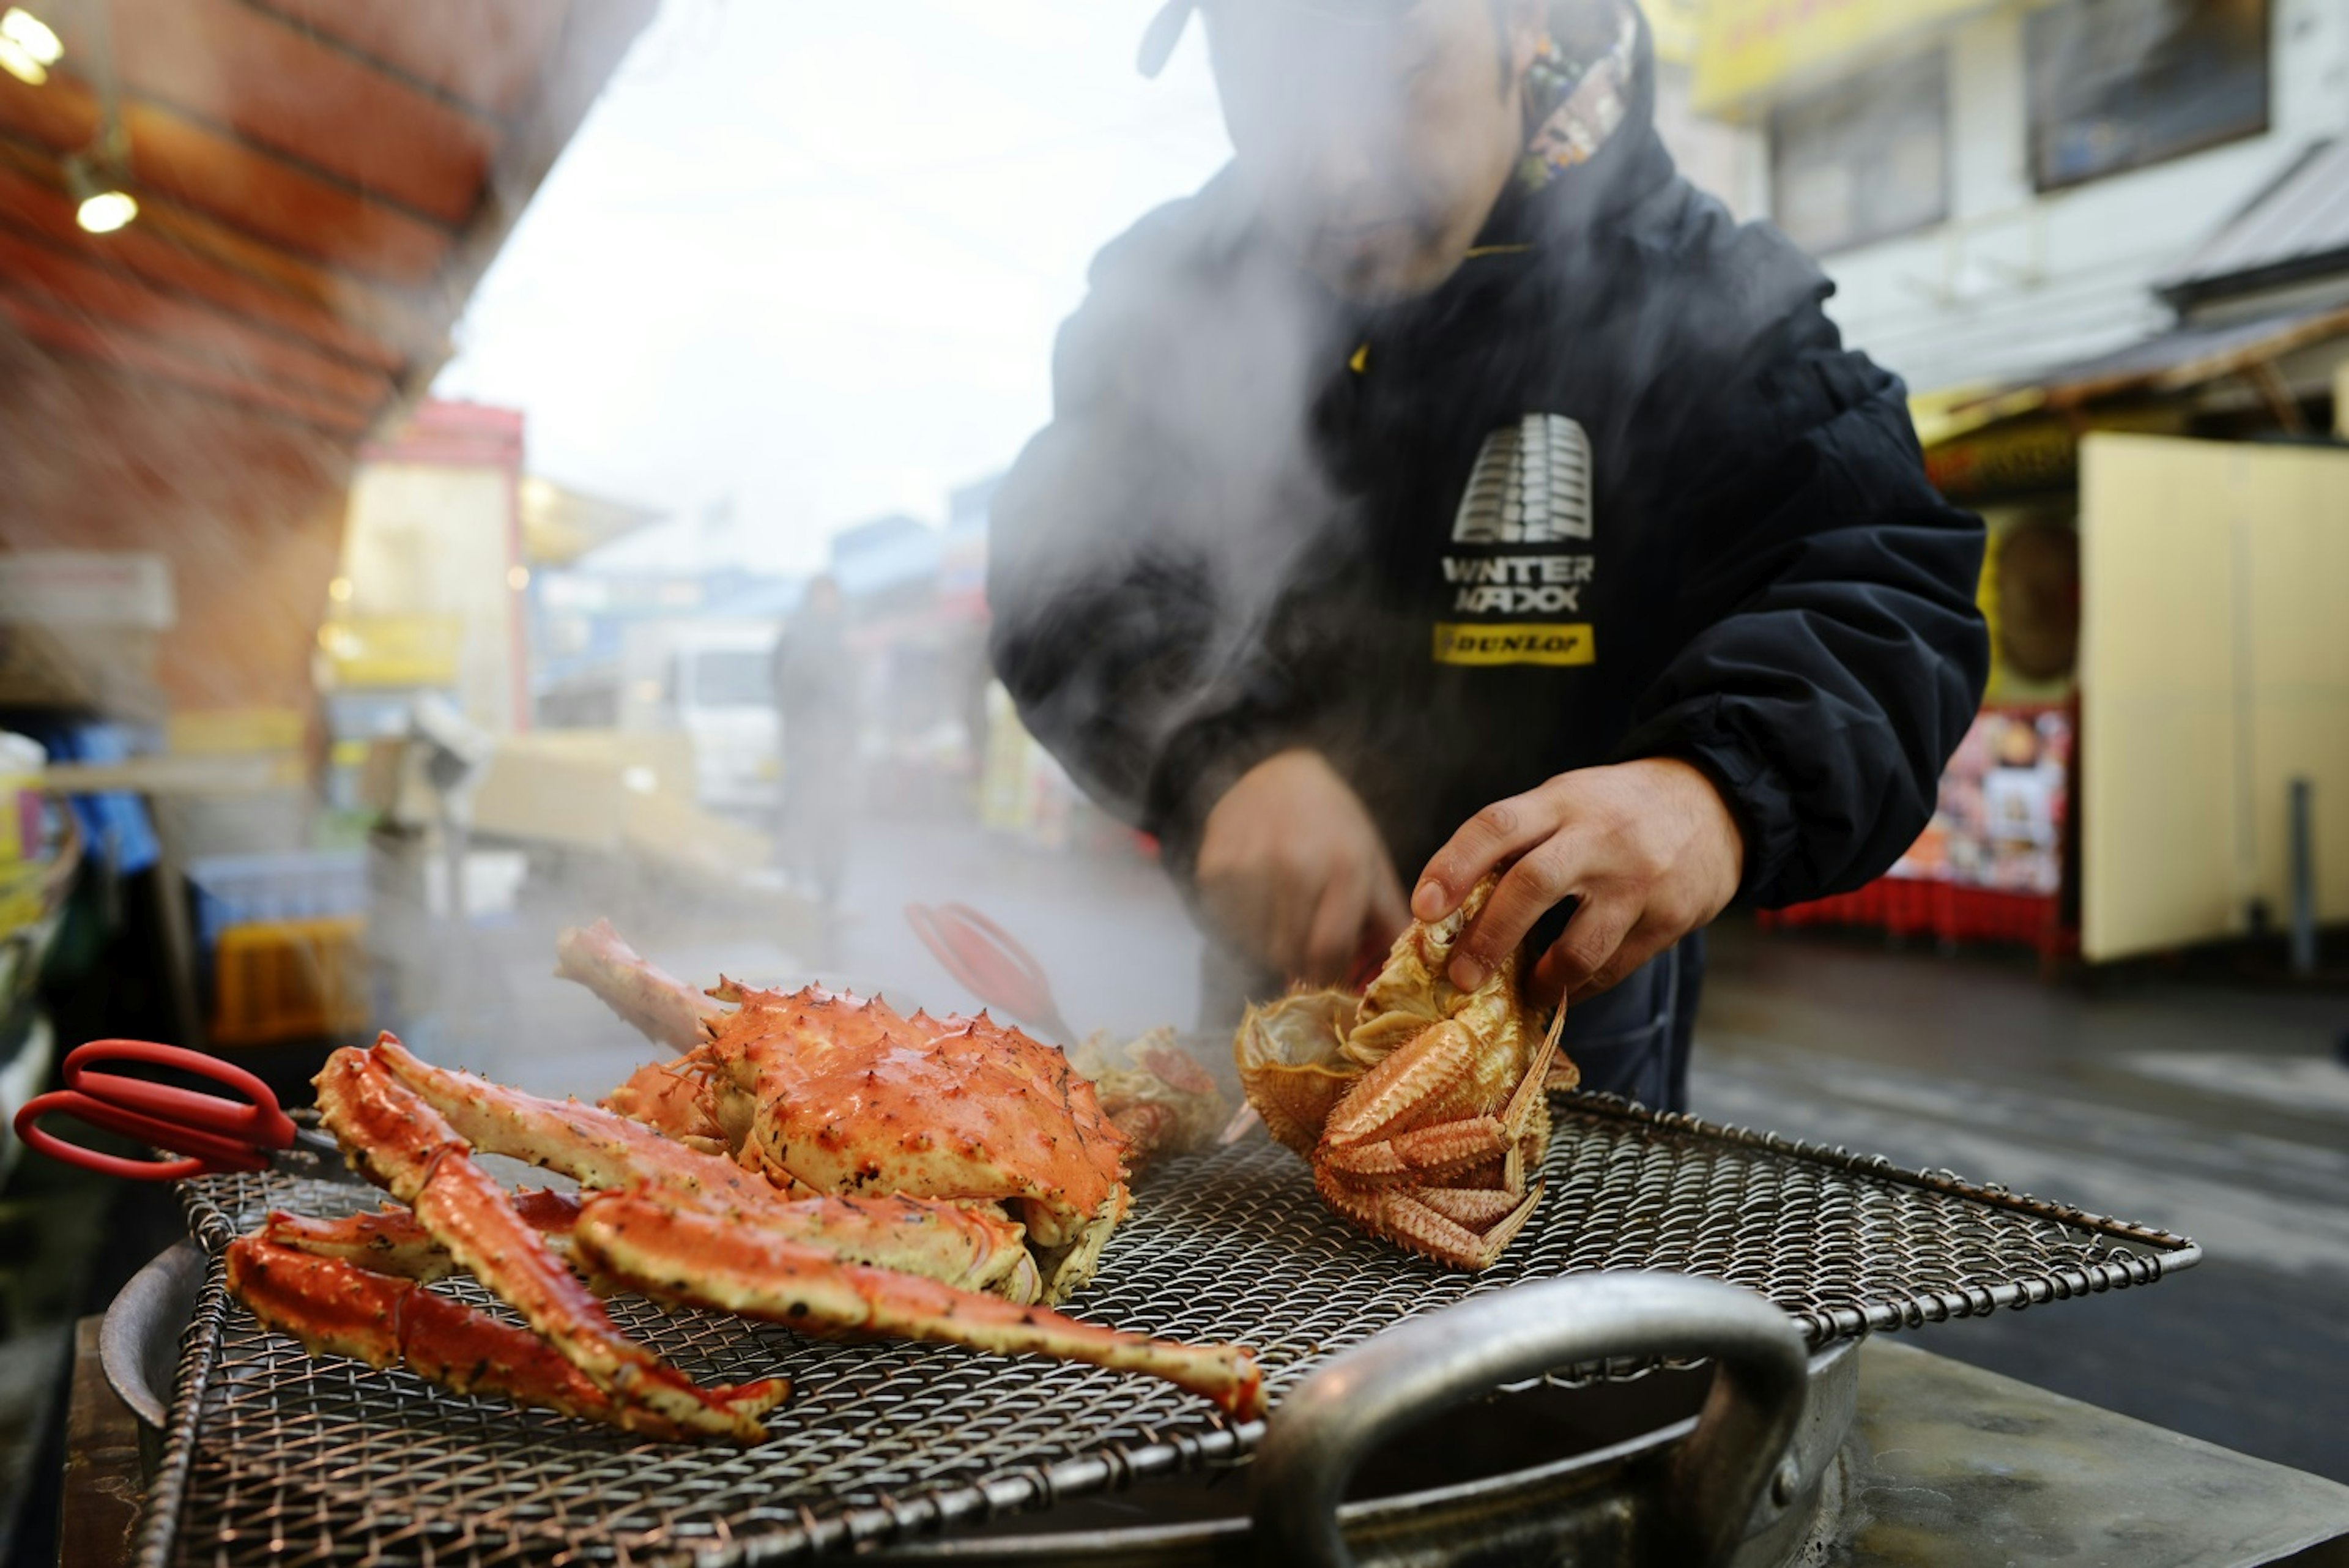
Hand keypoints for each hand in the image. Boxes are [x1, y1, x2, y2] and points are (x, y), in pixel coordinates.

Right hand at [1196, 749, 1408, 985]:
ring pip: (1254, 943)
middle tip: (1302, 952)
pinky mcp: (1213, 864)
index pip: (1329, 948)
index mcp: (1345, 864)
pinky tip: (1255, 899)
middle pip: (1288, 952)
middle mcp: (1295, 861)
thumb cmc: (1334, 824)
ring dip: (1268, 944)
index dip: (1327, 975)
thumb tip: (1388, 979)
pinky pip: (1224, 923)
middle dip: (1298, 964)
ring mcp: (1249, 861)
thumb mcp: (1373, 864)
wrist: (1280, 775)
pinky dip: (1240, 924)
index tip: (1326, 980)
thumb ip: (1387, 921)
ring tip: (1280, 918)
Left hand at [1413, 758, 1744, 1006]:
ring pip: (1579, 945)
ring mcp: (1638, 880)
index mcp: (1561, 801)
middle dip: (1488, 937)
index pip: (1496, 826)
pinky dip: (1581, 987)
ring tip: (1523, 992)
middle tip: (1460, 976)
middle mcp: (1598, 836)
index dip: (1453, 866)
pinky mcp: (1670, 918)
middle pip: (1531, 885)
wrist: (1716, 802)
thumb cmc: (1617, 808)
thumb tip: (1449, 906)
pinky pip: (1615, 968)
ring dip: (1541, 979)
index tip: (1423, 909)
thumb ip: (1518, 840)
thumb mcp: (1567, 800)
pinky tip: (1565, 989)